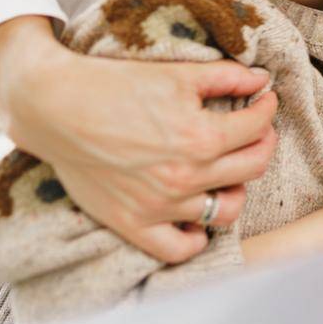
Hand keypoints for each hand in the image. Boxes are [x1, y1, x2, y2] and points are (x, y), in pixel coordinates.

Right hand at [0, 16, 278, 263]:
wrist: (56, 108)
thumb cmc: (116, 85)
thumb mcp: (178, 73)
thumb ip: (227, 77)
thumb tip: (261, 81)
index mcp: (201, 136)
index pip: (258, 127)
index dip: (267, 109)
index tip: (263, 101)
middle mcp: (186, 177)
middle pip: (252, 167)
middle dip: (261, 143)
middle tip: (253, 131)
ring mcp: (160, 206)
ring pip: (225, 211)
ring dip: (236, 190)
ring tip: (228, 173)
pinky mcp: (133, 224)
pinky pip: (179, 249)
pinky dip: (196, 238)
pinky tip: (196, 214)